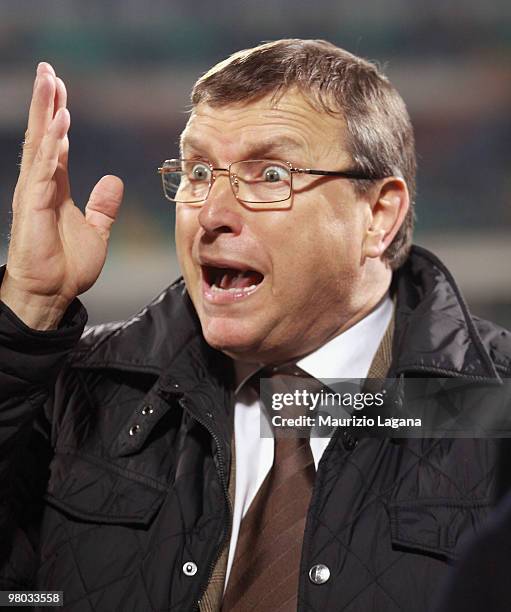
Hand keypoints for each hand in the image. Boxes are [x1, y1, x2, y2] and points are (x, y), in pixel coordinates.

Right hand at [0, 62, 122, 329]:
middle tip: (48, 70)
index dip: (57, 116)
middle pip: (43, 136)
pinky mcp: (33, 206)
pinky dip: (51, 146)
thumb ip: (103, 206)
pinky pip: (43, 170)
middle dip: (46, 102)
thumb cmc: (68, 266)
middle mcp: (41, 185)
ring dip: (46, 113)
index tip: (61, 89)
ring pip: (39, 145)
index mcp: (55, 188)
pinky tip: (58, 124)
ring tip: (50, 82)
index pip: (55, 144)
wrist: (53, 293)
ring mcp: (34, 194)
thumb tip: (113, 182)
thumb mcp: (96, 231)